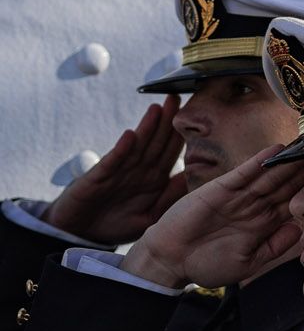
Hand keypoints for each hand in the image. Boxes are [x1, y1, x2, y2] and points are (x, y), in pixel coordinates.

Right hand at [41, 97, 186, 244]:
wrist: (80, 234)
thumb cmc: (116, 224)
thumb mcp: (150, 216)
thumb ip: (169, 198)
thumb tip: (195, 180)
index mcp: (154, 179)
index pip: (170, 152)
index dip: (181, 134)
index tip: (197, 115)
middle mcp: (138, 171)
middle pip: (156, 142)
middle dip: (167, 121)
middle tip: (178, 97)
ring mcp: (118, 172)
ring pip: (137, 146)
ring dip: (147, 127)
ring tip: (158, 108)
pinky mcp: (98, 178)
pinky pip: (112, 162)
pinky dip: (122, 149)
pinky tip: (131, 136)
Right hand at [121, 147, 303, 289]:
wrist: (170, 260)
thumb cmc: (207, 264)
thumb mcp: (248, 262)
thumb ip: (274, 246)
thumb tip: (300, 232)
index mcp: (263, 225)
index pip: (291, 205)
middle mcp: (254, 207)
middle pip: (284, 186)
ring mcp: (238, 197)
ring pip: (269, 177)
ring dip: (287, 163)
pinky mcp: (221, 189)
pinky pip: (244, 174)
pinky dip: (259, 162)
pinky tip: (275, 151)